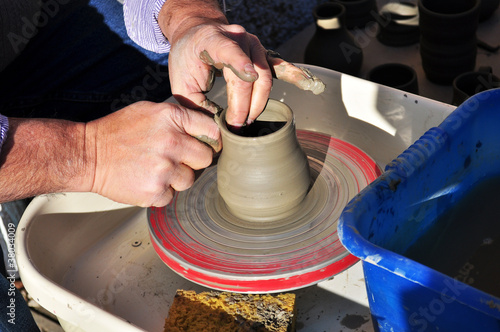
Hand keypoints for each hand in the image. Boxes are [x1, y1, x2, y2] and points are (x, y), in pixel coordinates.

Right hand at [85, 101, 219, 206]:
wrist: (87, 155)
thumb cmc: (117, 131)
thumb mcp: (149, 110)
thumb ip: (179, 117)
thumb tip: (206, 128)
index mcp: (172, 118)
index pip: (212, 131)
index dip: (211, 139)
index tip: (207, 144)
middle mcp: (172, 143)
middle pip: (206, 158)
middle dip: (194, 160)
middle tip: (175, 158)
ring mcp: (164, 169)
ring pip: (190, 180)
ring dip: (177, 177)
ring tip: (155, 168)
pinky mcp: (155, 192)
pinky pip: (172, 196)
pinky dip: (161, 191)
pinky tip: (146, 179)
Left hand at [160, 1, 324, 127]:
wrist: (197, 33)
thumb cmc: (187, 58)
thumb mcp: (181, 83)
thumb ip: (197, 107)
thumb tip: (216, 133)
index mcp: (214, 39)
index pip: (230, 50)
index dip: (241, 63)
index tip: (249, 78)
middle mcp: (239, 38)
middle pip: (252, 75)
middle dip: (246, 105)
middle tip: (236, 125)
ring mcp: (254, 45)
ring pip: (266, 76)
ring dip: (259, 102)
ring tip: (248, 120)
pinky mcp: (263, 53)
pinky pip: (281, 67)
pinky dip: (295, 76)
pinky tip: (312, 85)